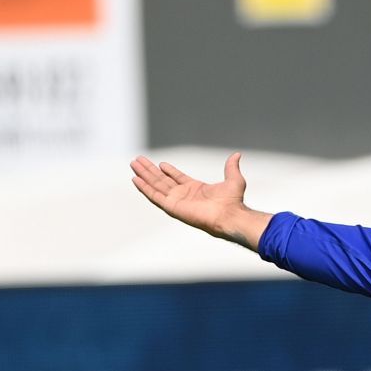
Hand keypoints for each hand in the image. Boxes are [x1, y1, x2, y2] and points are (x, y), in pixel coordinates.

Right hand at [128, 152, 272, 248]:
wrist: (229, 215)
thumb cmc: (233, 202)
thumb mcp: (233, 179)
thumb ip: (231, 167)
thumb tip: (237, 155)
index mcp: (195, 189)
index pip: (177, 178)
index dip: (168, 171)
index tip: (160, 163)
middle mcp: (183, 195)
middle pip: (162, 180)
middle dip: (150, 170)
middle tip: (138, 160)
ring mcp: (176, 201)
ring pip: (155, 185)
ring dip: (144, 175)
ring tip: (133, 164)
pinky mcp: (171, 207)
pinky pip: (154, 196)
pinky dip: (144, 188)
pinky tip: (135, 179)